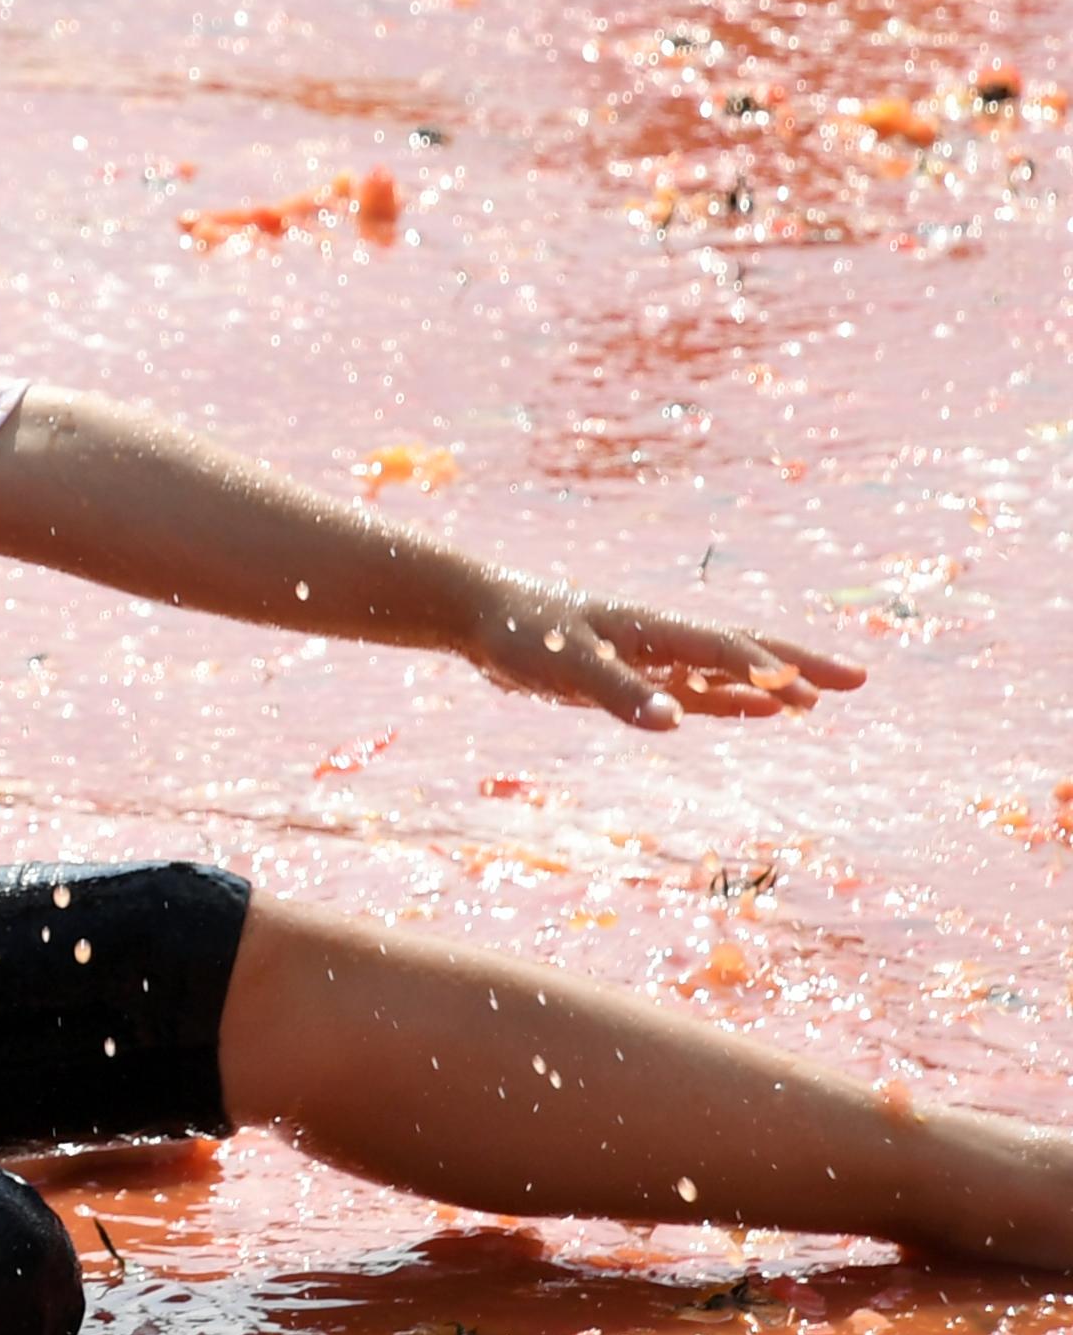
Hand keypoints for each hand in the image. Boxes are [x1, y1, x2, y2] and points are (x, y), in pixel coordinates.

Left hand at [460, 574, 866, 727]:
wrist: (477, 613)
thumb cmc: (518, 633)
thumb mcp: (563, 665)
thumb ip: (618, 692)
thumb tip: (674, 721)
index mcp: (650, 628)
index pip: (723, 649)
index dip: (768, 668)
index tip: (815, 688)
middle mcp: (660, 638)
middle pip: (743, 649)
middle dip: (799, 663)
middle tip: (858, 678)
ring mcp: (649, 656)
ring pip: (726, 670)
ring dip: (772, 683)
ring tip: (820, 699)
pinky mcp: (632, 675)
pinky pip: (695, 689)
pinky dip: (730, 699)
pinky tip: (759, 710)